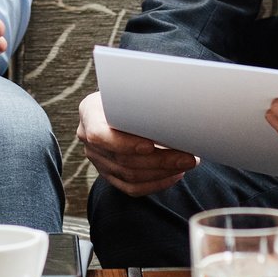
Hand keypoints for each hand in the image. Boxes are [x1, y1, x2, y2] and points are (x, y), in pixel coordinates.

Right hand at [76, 90, 198, 197]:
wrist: (116, 104)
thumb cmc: (127, 92)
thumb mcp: (128, 88)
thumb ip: (140, 100)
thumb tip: (174, 108)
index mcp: (89, 113)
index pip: (100, 135)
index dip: (125, 143)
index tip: (151, 145)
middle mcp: (89, 140)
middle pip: (122, 159)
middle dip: (159, 160)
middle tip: (188, 157)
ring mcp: (98, 160)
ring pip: (129, 176)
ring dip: (163, 172)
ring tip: (186, 164)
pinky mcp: (109, 175)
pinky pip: (131, 188)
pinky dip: (156, 183)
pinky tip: (174, 174)